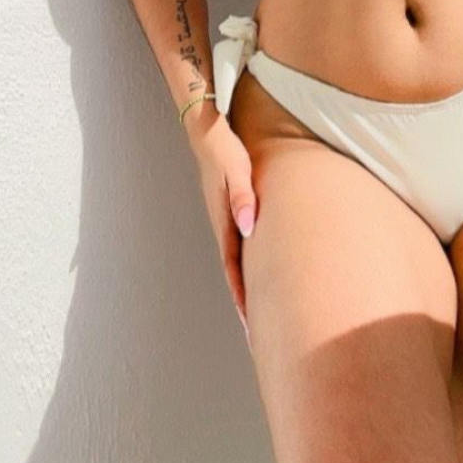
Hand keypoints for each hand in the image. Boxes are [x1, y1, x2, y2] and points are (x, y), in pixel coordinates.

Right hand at [189, 113, 257, 348]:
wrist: (206, 130)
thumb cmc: (224, 147)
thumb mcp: (236, 169)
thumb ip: (242, 197)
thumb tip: (248, 227)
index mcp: (224, 220)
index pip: (233, 268)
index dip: (242, 296)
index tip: (250, 324)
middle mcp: (222, 224)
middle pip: (235, 272)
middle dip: (245, 302)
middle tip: (255, 333)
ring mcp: (224, 218)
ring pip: (236, 261)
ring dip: (245, 285)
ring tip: (257, 311)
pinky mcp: (229, 209)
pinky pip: (238, 245)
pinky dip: (245, 264)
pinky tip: (255, 269)